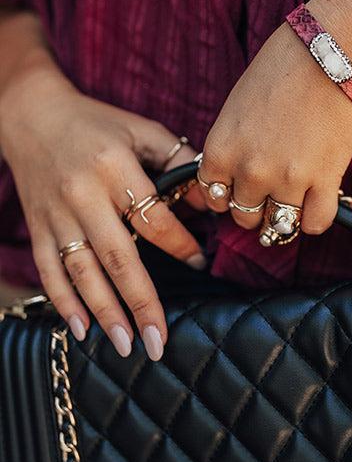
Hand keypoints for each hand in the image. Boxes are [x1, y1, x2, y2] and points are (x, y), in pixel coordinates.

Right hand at [0, 63, 204, 360]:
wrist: (32, 115)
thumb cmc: (97, 124)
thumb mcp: (141, 129)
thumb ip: (176, 159)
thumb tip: (210, 198)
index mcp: (114, 168)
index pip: (153, 217)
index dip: (180, 244)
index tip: (200, 264)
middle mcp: (83, 195)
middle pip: (118, 256)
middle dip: (141, 302)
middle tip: (160, 340)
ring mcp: (57, 215)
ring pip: (82, 271)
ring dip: (104, 311)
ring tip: (126, 345)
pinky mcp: (38, 227)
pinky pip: (50, 270)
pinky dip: (64, 302)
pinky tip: (81, 330)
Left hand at [199, 8, 351, 236]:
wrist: (328, 54)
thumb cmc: (281, 71)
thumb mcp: (237, 109)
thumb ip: (231, 147)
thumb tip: (233, 179)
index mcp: (221, 150)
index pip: (213, 196)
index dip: (227, 196)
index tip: (240, 189)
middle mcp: (249, 171)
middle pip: (244, 216)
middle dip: (256, 208)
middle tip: (272, 193)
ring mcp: (287, 180)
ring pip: (278, 226)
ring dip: (286, 217)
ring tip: (296, 200)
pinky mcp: (324, 180)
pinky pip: (315, 224)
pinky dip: (315, 219)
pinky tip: (318, 202)